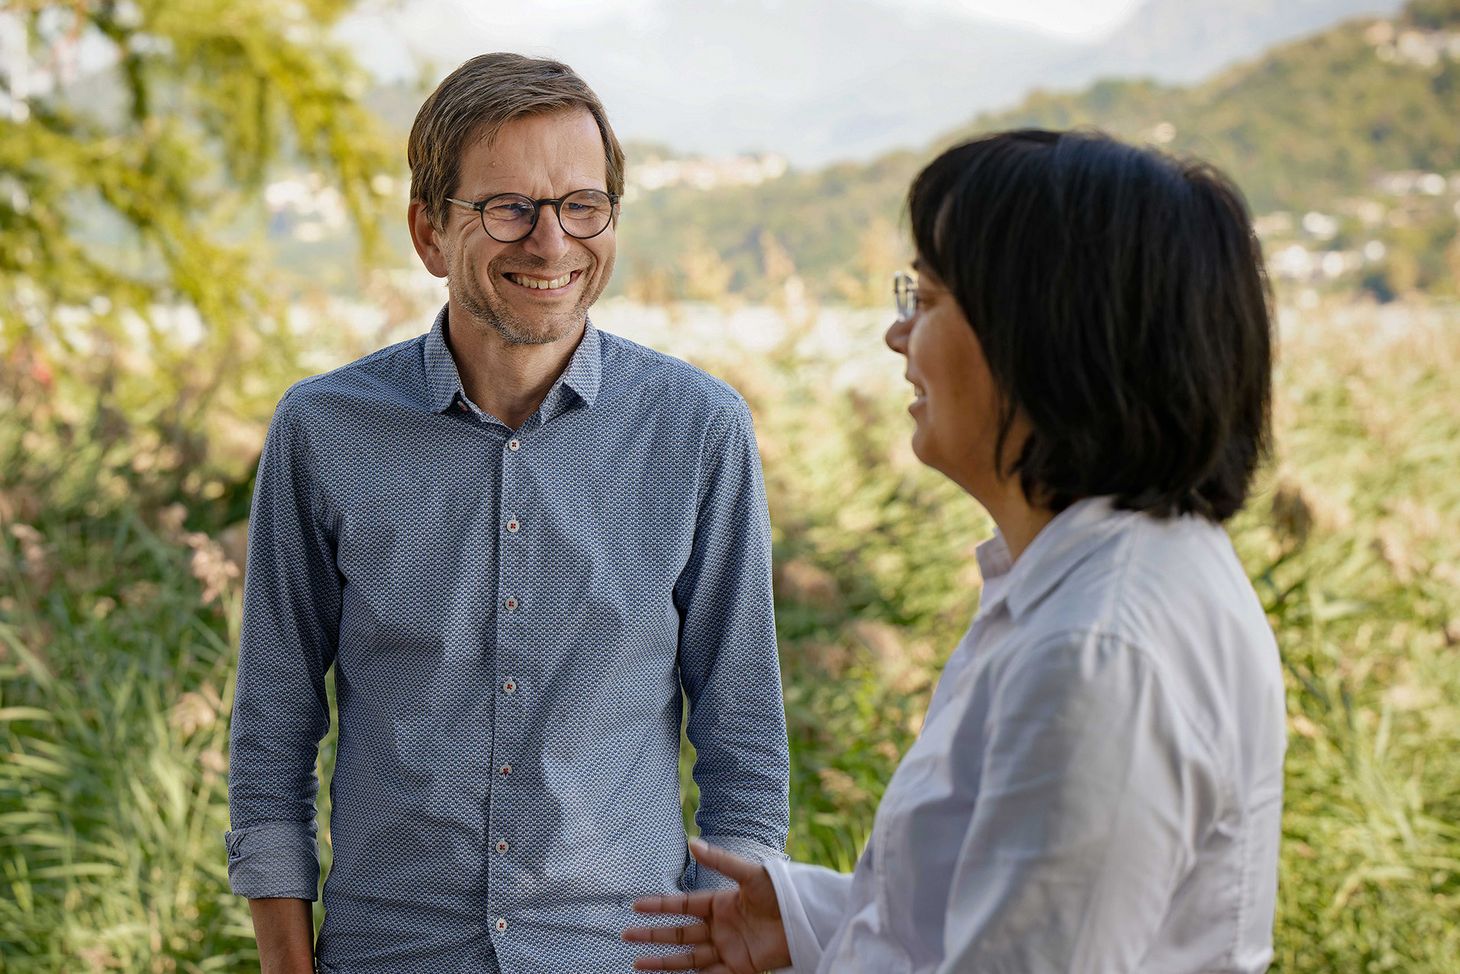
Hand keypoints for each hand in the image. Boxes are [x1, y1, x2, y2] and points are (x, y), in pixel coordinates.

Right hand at [623, 839, 791, 972]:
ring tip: (637, 963)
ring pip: (688, 957)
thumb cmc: (780, 891)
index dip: (659, 906)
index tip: (636, 906)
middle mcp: (719, 927)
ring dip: (663, 961)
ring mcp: (728, 948)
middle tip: (626, 935)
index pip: (682, 906)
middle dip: (652, 935)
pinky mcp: (740, 968)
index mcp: (720, 903)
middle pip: (679, 933)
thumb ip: (720, 861)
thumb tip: (692, 842)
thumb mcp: (750, 873)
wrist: (806, 917)